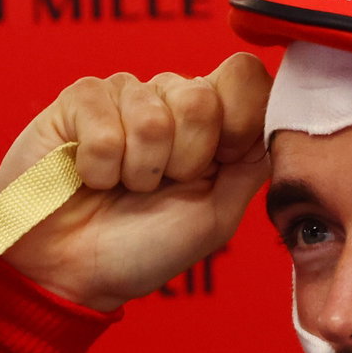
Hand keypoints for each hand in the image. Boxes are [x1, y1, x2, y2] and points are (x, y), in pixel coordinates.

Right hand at [0, 53, 271, 311]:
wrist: (74, 274)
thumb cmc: (143, 248)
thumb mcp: (216, 214)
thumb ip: (252, 162)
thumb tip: (277, 115)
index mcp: (212, 121)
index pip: (246, 78)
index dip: (234, 126)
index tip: (212, 168)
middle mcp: (170, 98)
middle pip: (201, 99)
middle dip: (182, 161)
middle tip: (157, 187)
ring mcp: (124, 94)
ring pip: (151, 117)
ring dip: (137, 171)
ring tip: (120, 186)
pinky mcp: (78, 100)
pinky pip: (103, 124)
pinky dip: (98, 168)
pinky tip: (89, 176)